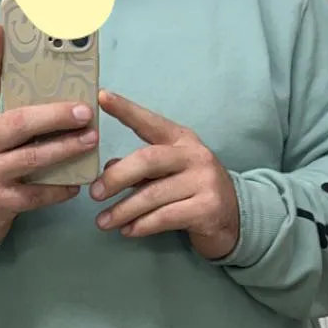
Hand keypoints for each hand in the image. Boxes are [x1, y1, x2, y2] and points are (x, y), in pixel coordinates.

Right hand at [0, 22, 98, 245]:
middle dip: (56, 116)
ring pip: (34, 158)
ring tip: (90, 140)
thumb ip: (5, 119)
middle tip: (85, 111)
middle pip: (20, 123)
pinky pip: (36, 194)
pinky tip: (76, 183)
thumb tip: (51, 98)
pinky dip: (59, 189)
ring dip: (66, 149)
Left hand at [90, 91, 239, 260]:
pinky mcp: (208, 208)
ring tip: (103, 222)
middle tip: (95, 194)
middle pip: (148, 160)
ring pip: (153, 195)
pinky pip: (166, 217)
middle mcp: (195, 155)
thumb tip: (106, 170)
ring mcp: (204, 181)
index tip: (102, 97)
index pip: (150, 122)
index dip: (126, 110)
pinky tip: (128, 231)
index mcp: (182, 140)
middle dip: (117, 178)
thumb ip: (140, 169)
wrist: (233, 218)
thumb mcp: (168, 173)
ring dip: (123, 210)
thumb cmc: (192, 191)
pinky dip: (142, 226)